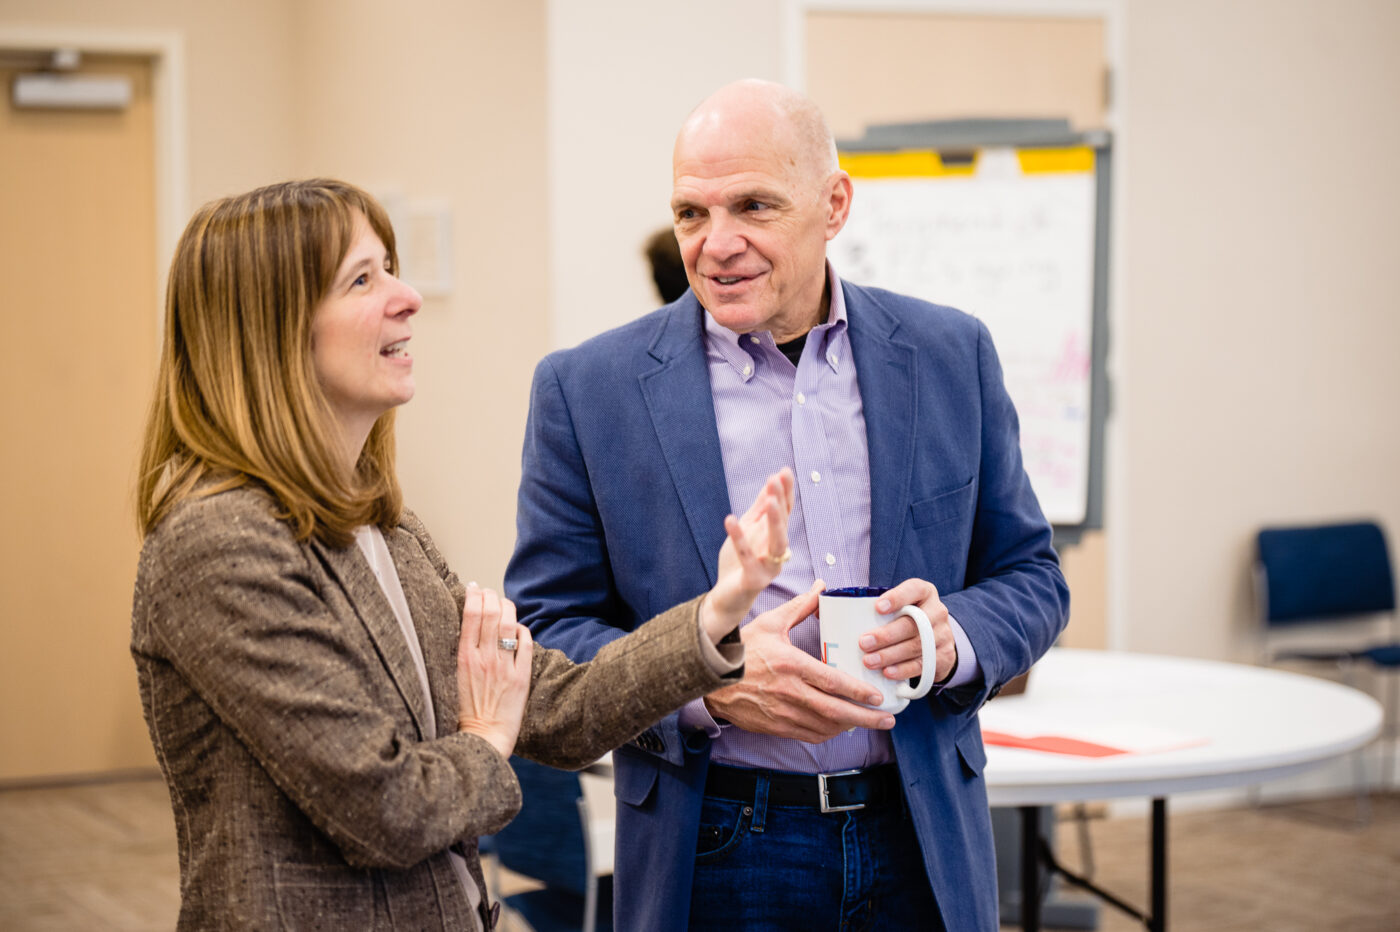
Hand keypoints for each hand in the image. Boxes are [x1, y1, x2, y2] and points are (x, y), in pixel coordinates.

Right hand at [455, 583, 533, 758]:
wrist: (482, 740)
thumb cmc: (463, 713)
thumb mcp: (450, 680)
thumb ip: (458, 656)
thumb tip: (463, 630)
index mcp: (463, 658)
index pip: (470, 614)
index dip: (474, 595)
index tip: (474, 588)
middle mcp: (484, 658)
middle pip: (491, 613)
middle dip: (492, 596)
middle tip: (490, 593)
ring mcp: (504, 666)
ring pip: (509, 623)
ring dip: (508, 607)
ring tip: (504, 604)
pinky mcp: (521, 677)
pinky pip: (526, 643)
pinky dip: (523, 629)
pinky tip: (519, 628)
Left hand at [700, 469, 795, 642]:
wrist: (726, 596)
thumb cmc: (738, 563)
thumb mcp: (748, 531)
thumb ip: (759, 510)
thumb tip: (770, 484)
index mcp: (775, 539)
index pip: (784, 512)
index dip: (785, 492)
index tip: (784, 471)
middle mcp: (777, 553)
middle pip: (784, 524)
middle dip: (782, 501)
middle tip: (778, 479)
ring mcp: (768, 567)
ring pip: (777, 542)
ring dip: (776, 521)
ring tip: (771, 499)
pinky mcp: (754, 579)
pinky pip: (748, 557)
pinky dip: (739, 538)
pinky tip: (730, 519)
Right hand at [703, 583, 896, 741]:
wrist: (711, 677)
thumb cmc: (743, 648)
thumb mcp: (771, 623)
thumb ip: (801, 607)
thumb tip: (822, 587)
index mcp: (791, 664)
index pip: (832, 682)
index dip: (858, 692)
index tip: (877, 696)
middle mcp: (789, 692)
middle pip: (835, 711)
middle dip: (866, 717)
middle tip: (887, 719)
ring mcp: (782, 713)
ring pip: (825, 726)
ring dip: (850, 727)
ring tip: (870, 722)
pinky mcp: (775, 726)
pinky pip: (808, 735)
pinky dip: (828, 733)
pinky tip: (840, 727)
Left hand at [859, 578, 956, 684]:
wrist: (938, 640)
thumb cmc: (908, 618)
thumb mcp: (901, 605)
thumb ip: (881, 607)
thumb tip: (840, 615)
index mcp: (925, 593)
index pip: (914, 589)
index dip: (897, 598)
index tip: (877, 607)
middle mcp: (937, 612)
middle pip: (913, 624)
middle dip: (886, 635)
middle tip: (863, 643)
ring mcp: (943, 635)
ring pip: (916, 646)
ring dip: (890, 655)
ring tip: (869, 661)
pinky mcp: (944, 656)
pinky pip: (923, 665)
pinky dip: (903, 670)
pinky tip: (887, 672)